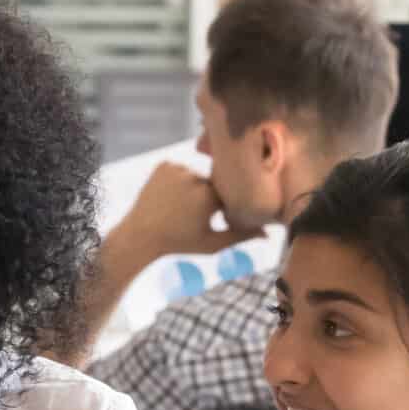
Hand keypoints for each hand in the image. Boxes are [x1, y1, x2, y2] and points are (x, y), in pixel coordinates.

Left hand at [111, 162, 259, 260]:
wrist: (140, 235)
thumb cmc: (179, 243)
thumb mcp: (211, 244)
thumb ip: (241, 236)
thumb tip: (268, 234)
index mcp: (208, 197)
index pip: (229, 193)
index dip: (223, 206)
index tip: (214, 217)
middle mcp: (194, 178)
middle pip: (213, 182)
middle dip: (208, 197)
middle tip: (192, 214)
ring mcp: (177, 169)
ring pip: (196, 176)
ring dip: (193, 188)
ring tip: (178, 207)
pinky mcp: (164, 165)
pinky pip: (180, 170)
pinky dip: (179, 180)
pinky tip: (170, 197)